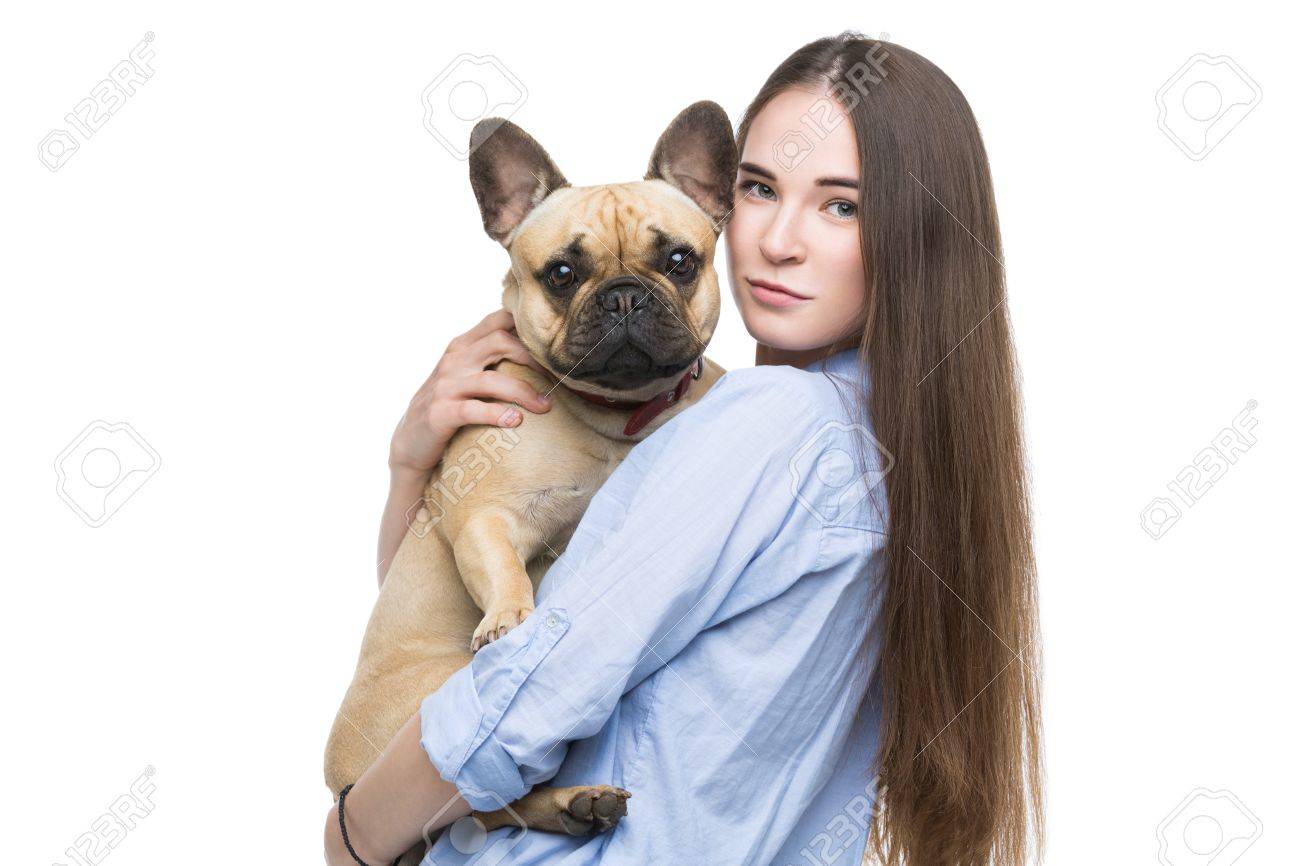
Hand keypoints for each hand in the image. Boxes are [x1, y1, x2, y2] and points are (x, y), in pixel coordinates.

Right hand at [389, 308, 552, 476]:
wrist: (410, 442)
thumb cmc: (449, 406)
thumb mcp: (466, 376)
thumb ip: (491, 360)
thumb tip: (540, 355)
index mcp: (462, 346)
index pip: (497, 320)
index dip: (527, 327)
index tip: (552, 347)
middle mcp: (453, 361)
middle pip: (499, 342)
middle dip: (533, 358)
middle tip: (557, 379)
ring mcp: (445, 387)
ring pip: (491, 380)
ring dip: (523, 392)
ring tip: (545, 406)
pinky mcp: (440, 414)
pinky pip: (473, 410)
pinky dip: (498, 414)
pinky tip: (516, 421)